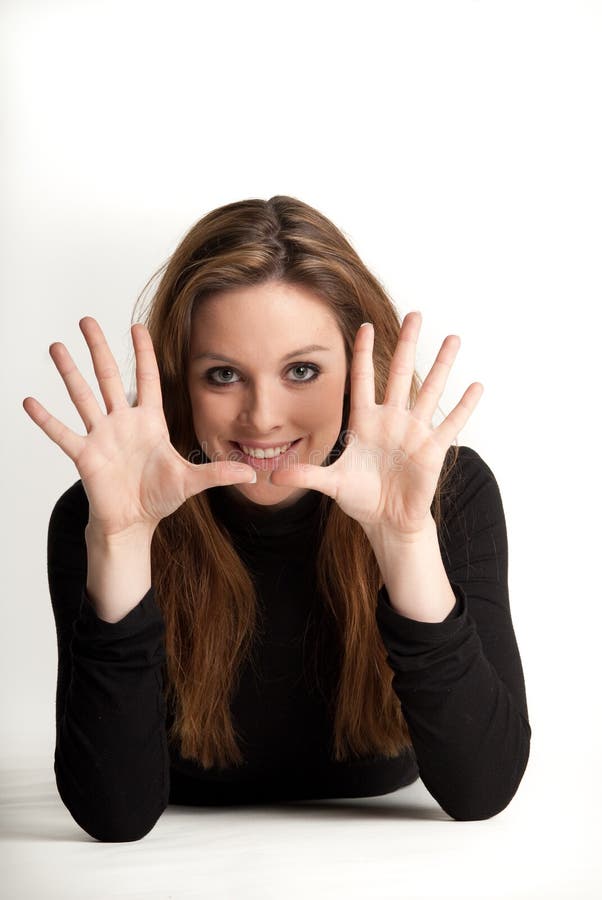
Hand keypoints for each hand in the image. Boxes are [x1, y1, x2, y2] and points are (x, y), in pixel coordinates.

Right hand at [22, 317, 256, 536]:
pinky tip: (30, 401)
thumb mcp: (192, 481)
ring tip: (55, 346)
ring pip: (83, 396)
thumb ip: (219, 473)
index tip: (137, 326)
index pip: (148, 379)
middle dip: (99, 348)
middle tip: (87, 319)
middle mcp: (123, 422)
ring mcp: (102, 436)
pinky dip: (46, 419)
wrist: (134, 522)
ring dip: (69, 372)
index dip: (144, 353)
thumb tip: (252, 475)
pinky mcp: (85, 456)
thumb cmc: (158, 497)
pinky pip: (62, 434)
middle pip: (109, 377)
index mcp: (149, 422)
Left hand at [270, 312, 483, 538]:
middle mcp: (392, 420)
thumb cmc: (361, 498)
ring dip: (442, 365)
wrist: (387, 521)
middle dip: (408, 344)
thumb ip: (306, 475)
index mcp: (366, 421)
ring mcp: (414, 432)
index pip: (364, 379)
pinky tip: (476, 385)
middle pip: (401, 373)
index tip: (365, 325)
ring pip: (430, 390)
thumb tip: (273, 475)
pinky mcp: (432, 450)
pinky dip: (463, 406)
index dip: (365, 353)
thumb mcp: (331, 483)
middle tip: (415, 313)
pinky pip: (450, 424)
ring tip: (453, 338)